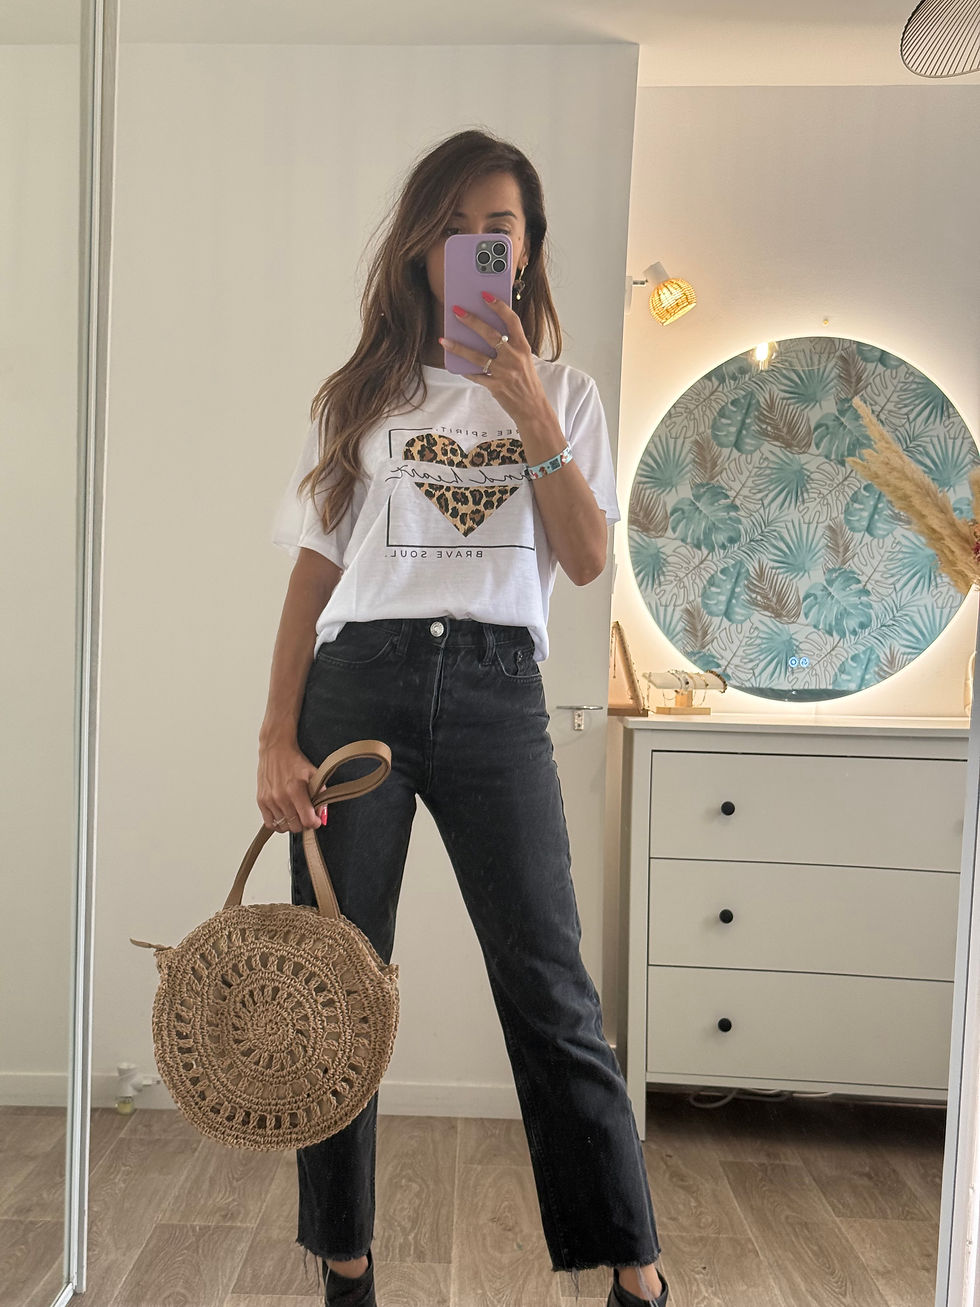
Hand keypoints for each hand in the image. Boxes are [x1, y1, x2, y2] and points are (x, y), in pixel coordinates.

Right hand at [257, 741, 324, 833]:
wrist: (276, 749)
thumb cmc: (294, 761)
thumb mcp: (314, 775)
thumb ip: (321, 796)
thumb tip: (322, 815)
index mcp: (295, 789)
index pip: (307, 820)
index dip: (314, 823)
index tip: (316, 820)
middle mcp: (281, 797)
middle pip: (295, 826)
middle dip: (303, 823)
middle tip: (305, 815)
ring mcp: (269, 800)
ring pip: (283, 827)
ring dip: (291, 823)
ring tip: (294, 814)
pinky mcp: (261, 801)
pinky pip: (270, 823)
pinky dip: (278, 823)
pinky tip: (283, 815)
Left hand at [440, 294, 551, 427]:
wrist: (533, 409)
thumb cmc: (527, 382)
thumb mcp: (524, 360)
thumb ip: (509, 346)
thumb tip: (485, 333)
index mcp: (523, 347)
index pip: (512, 321)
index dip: (498, 306)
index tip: (485, 295)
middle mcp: (514, 358)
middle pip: (490, 334)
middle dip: (472, 321)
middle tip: (457, 311)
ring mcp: (504, 373)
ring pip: (477, 356)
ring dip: (458, 347)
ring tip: (444, 339)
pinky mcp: (495, 386)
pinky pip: (475, 376)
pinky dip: (464, 370)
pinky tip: (454, 363)